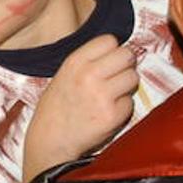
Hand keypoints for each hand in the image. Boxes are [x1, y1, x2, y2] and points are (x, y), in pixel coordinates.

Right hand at [22, 34, 137, 182]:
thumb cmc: (55, 110)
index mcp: (74, 62)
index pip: (110, 40)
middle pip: (127, 55)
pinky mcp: (112, 115)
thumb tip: (116, 53)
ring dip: (126, 87)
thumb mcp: (63, 76)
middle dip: (125, 66)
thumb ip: (87, 62)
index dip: (112, 51)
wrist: (49, 142)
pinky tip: (107, 114)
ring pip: (133, 78)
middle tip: (116, 77)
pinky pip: (130, 103)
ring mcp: (102, 95)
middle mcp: (89, 74)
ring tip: (111, 97)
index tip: (109, 61)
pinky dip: (123, 109)